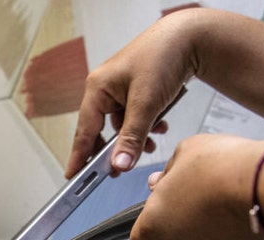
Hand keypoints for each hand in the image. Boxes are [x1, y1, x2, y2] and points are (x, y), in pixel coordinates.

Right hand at [65, 10, 199, 178]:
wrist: (190, 38)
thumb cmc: (162, 57)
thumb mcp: (146, 103)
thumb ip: (132, 137)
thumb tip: (120, 164)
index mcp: (97, 88)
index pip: (84, 130)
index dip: (78, 156)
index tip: (73, 177)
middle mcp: (105, 89)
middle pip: (101, 130)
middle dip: (115, 149)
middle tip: (119, 168)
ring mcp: (120, 90)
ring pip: (122, 126)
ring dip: (136, 137)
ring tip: (150, 145)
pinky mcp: (136, 91)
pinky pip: (135, 117)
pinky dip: (146, 126)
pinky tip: (159, 127)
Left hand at [130, 134, 263, 239]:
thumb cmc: (222, 170)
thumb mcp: (185, 152)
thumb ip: (169, 172)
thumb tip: (164, 181)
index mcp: (155, 230)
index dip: (150, 229)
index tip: (161, 210)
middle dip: (184, 220)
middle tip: (198, 192)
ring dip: (212, 225)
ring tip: (228, 194)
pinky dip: (238, 229)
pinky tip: (247, 205)